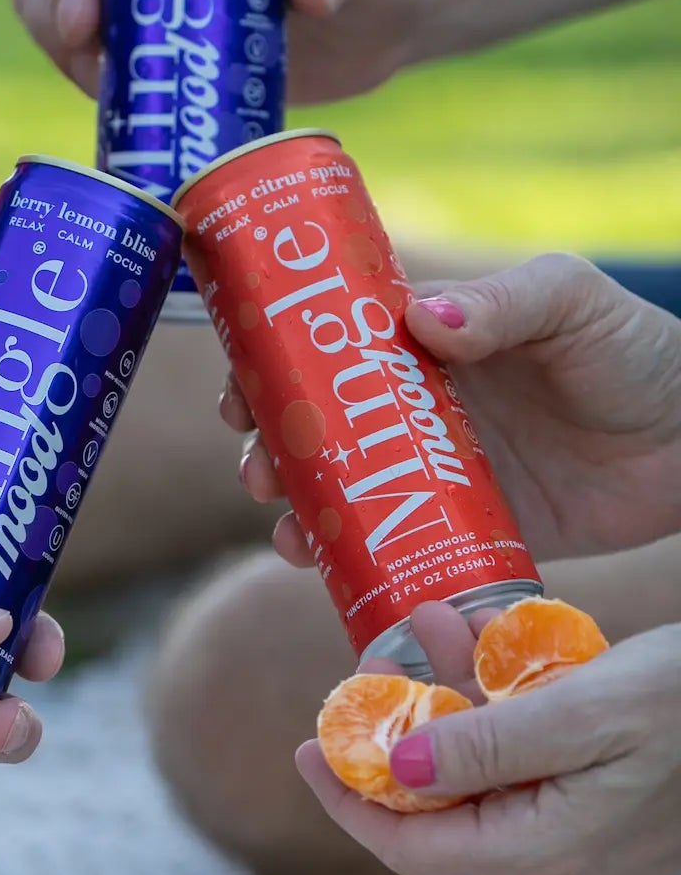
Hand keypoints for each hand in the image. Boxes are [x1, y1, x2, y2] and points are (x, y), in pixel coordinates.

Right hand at [230, 253, 680, 563]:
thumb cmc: (636, 350)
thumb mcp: (568, 301)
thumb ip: (501, 304)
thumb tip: (419, 316)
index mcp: (423, 342)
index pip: (324, 347)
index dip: (268, 366)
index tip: (239, 390)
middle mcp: (415, 409)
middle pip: (315, 429)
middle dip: (269, 451)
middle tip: (258, 473)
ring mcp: (434, 475)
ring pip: (340, 495)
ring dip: (297, 512)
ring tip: (287, 530)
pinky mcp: (464, 536)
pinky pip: (395, 552)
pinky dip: (352, 566)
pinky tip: (329, 573)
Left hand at [295, 602, 680, 874]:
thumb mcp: (585, 706)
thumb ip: (485, 746)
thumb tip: (393, 776)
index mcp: (553, 857)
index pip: (412, 848)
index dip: (349, 799)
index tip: (306, 742)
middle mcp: (568, 871)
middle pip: (446, 813)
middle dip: (405, 732)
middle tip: (377, 660)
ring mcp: (595, 850)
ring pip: (489, 784)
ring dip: (455, 711)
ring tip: (439, 630)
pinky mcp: (614, 817)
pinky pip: (532, 772)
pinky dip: (502, 717)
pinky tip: (495, 654)